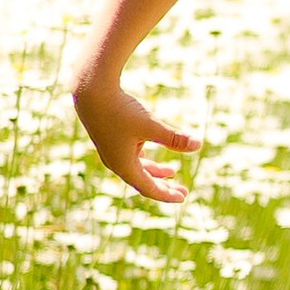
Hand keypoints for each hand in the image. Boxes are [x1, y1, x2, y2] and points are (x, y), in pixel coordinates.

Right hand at [72, 66, 197, 204]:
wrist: (90, 92)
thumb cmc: (120, 110)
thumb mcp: (151, 125)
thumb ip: (174, 138)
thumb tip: (198, 145)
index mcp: (124, 165)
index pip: (149, 188)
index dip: (167, 195)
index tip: (184, 197)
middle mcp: (116, 162)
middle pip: (143, 182)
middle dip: (164, 187)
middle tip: (183, 191)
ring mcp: (112, 152)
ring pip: (137, 169)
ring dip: (155, 172)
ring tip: (172, 173)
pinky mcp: (111, 140)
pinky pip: (130, 157)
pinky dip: (144, 160)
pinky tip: (149, 156)